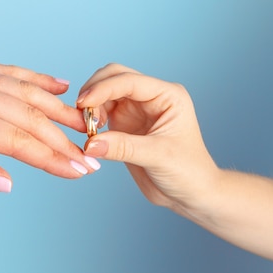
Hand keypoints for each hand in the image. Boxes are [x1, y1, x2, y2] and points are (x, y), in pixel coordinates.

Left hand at [0, 47, 98, 191]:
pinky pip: (12, 71)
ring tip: (87, 125)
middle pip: (31, 116)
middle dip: (65, 140)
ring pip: (28, 92)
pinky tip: (59, 86)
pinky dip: (38, 79)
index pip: (19, 141)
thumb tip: (6, 182)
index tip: (80, 171)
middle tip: (92, 157)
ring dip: (60, 111)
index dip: (53, 159)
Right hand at [76, 63, 216, 207]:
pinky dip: (90, 120)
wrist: (191, 194)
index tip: (83, 103)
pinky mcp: (124, 125)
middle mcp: (151, 97)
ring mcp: (137, 109)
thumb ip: (124, 147)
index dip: (103, 88)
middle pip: (114, 77)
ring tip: (86, 129)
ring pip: (104, 93)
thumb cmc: (188, 172)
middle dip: (94, 91)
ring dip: (91, 106)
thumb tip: (90, 143)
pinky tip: (90, 135)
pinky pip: (101, 113)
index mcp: (167, 95)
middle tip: (80, 113)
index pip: (130, 81)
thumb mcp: (158, 157)